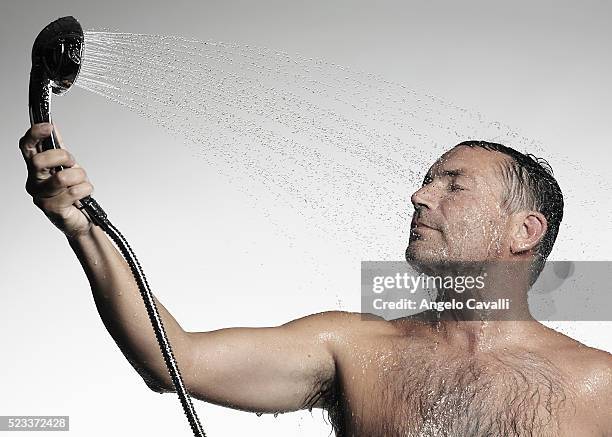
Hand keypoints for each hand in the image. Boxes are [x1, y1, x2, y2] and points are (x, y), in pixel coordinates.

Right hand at [19, 123, 93, 238]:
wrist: (80, 219)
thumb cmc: (72, 193)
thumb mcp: (67, 166)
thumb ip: (58, 147)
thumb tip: (52, 126)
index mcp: (36, 169)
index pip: (27, 147)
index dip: (34, 134)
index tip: (48, 126)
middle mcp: (34, 181)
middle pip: (40, 160)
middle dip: (64, 158)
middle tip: (73, 165)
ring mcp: (41, 196)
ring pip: (62, 177)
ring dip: (79, 177)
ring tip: (81, 183)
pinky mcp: (52, 208)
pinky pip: (74, 191)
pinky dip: (86, 190)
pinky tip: (83, 195)